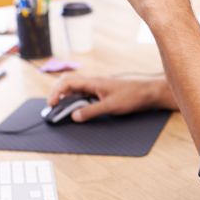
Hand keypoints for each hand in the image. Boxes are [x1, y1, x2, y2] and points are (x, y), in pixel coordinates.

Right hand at [47, 74, 167, 122]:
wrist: (148, 92)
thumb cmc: (132, 95)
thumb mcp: (110, 106)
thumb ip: (91, 111)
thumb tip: (74, 116)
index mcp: (93, 82)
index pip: (68, 82)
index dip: (56, 92)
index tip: (51, 104)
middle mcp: (93, 82)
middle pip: (69, 83)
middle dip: (58, 93)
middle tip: (53, 107)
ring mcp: (97, 86)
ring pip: (76, 89)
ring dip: (67, 98)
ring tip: (62, 110)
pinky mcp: (102, 92)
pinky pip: (84, 94)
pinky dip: (76, 100)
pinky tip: (77, 109)